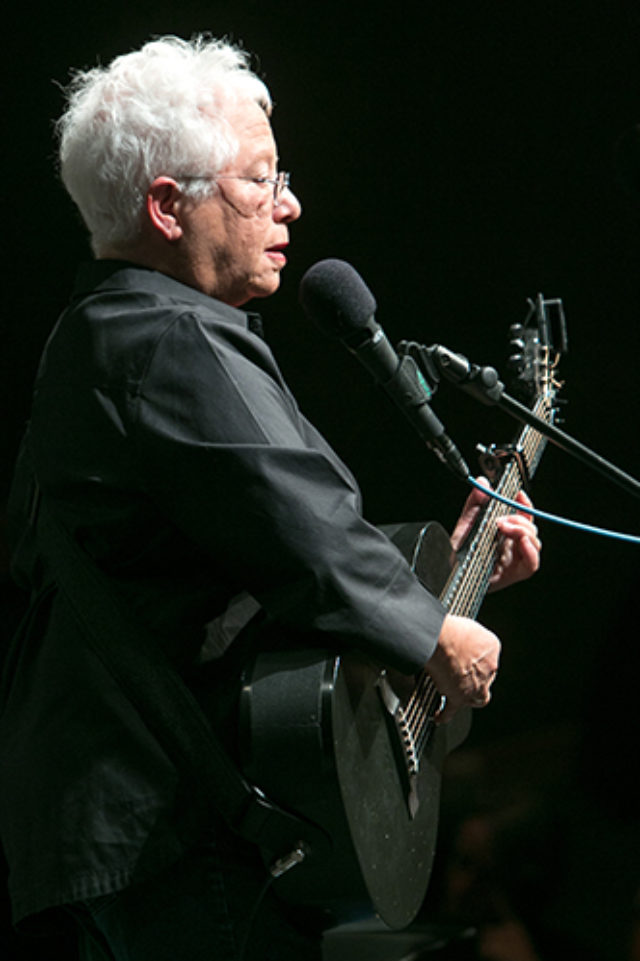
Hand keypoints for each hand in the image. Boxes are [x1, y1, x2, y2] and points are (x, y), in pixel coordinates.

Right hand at [426, 613, 500, 722]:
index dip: (477, 658)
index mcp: (491, 647)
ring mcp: (475, 685)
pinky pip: (451, 710)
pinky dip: (444, 714)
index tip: (467, 657)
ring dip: (470, 698)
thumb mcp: (467, 625)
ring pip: (479, 698)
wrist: (440, 640)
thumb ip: (466, 635)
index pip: (488, 655)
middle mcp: (488, 668)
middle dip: (477, 679)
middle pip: (486, 678)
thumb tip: (455, 636)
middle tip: (464, 677)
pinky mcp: (459, 697)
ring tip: (459, 697)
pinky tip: (438, 716)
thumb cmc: (450, 628)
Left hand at [451, 477, 540, 592]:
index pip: (523, 516)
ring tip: (505, 528)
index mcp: (503, 533)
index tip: (519, 494)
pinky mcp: (513, 574)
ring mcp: (514, 559)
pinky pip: (532, 564)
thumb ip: (475, 503)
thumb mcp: (466, 523)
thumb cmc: (457, 552)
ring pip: (534, 543)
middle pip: (531, 529)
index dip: (525, 504)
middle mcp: (511, 545)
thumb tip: (482, 481)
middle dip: (520, 519)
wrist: (448, 573)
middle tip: (501, 520)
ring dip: (524, 531)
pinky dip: (531, 551)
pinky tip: (522, 542)